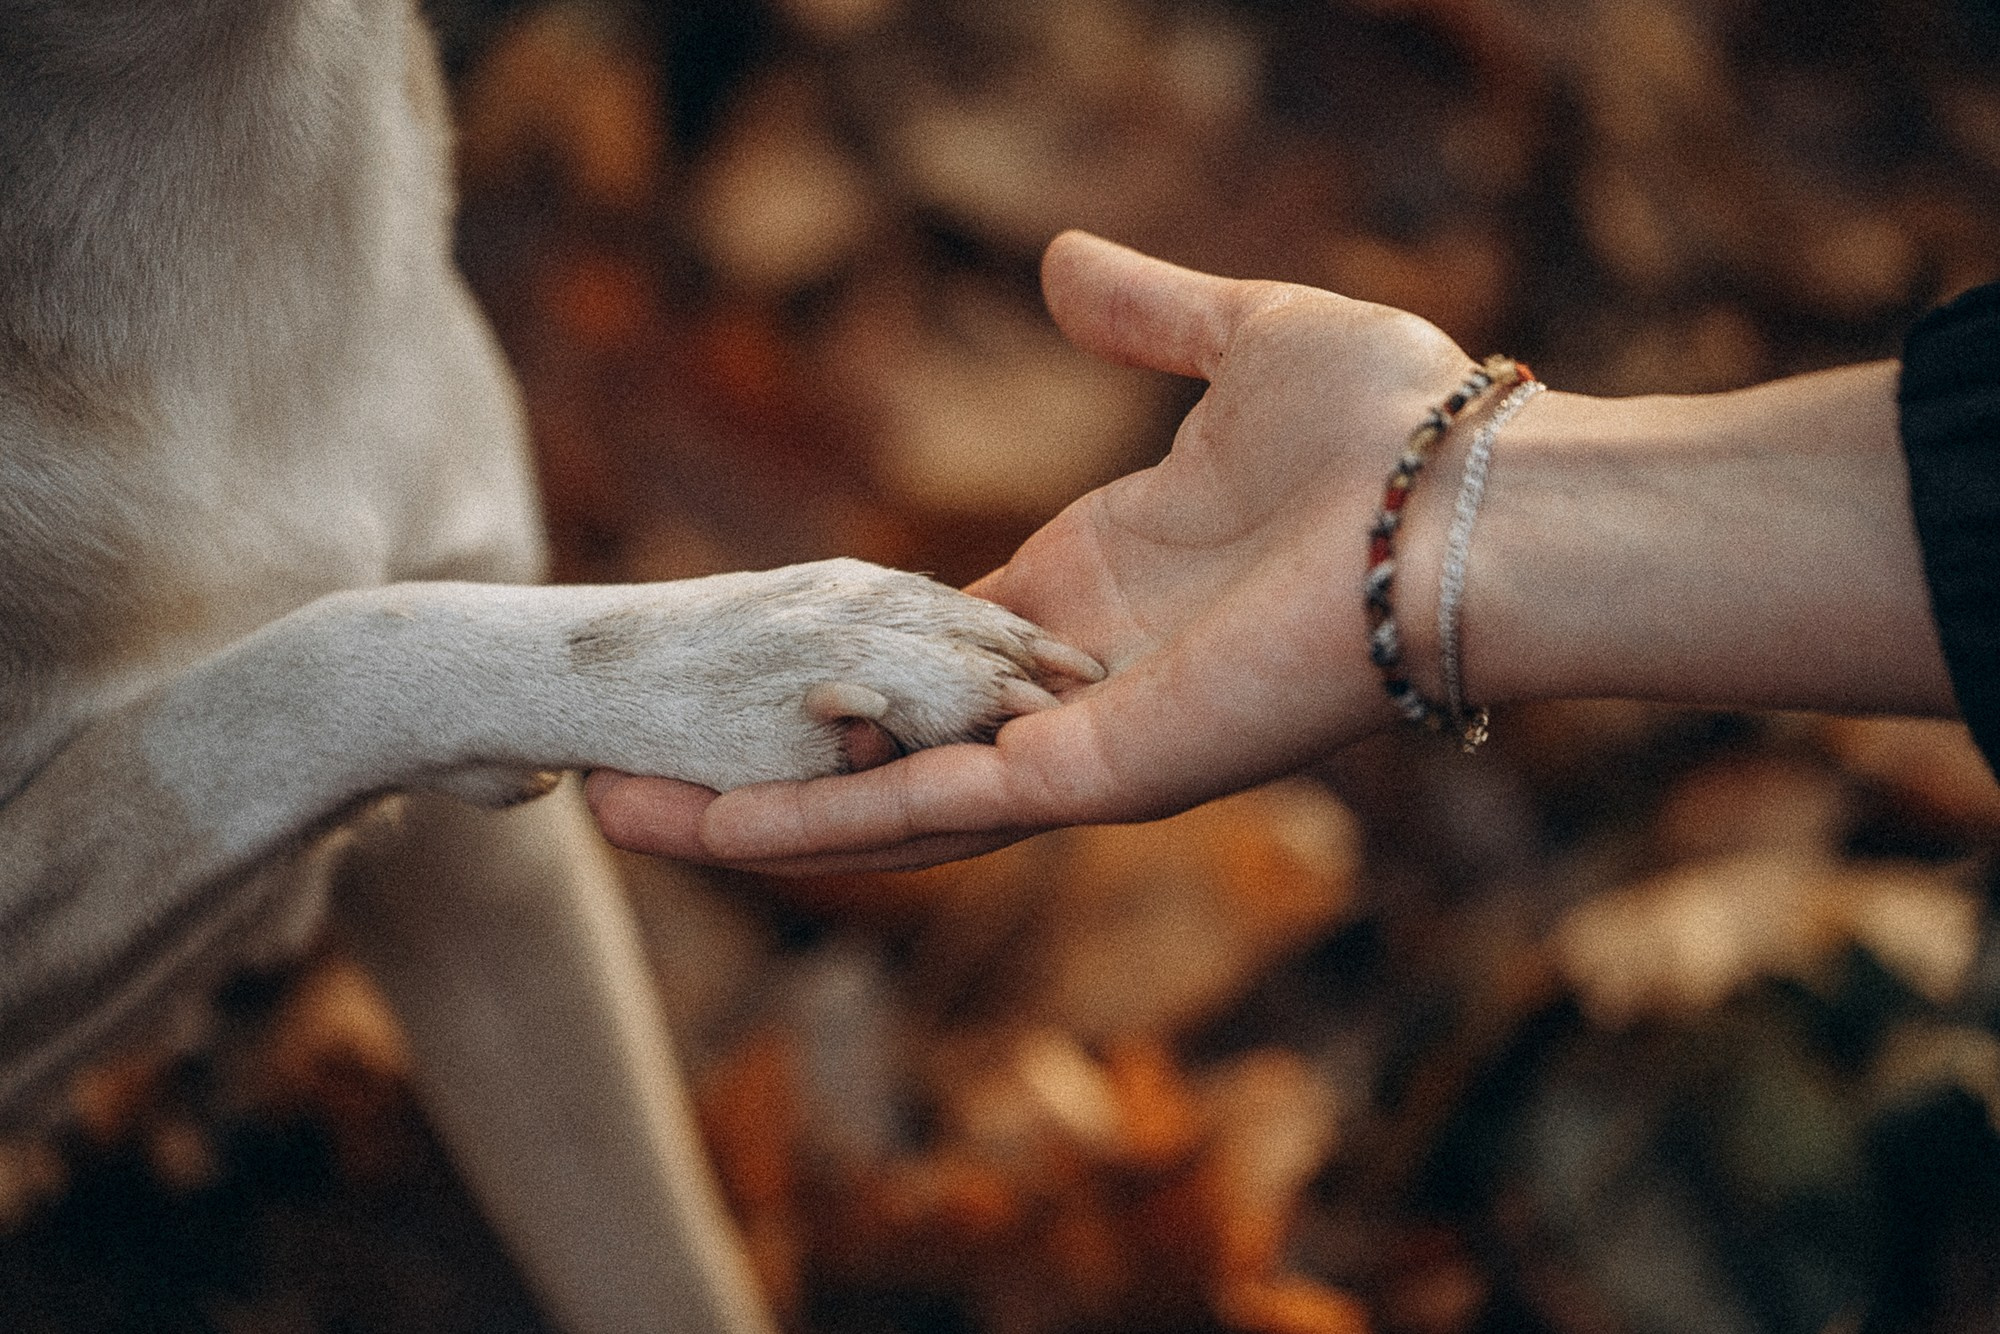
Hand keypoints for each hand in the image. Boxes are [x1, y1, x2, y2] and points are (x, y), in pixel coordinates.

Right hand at [588, 231, 1486, 870]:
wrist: (1475, 503)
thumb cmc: (1389, 429)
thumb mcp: (1236, 342)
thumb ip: (1143, 314)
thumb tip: (1058, 266)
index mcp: (1094, 594)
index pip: (929, 644)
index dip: (828, 654)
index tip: (734, 653)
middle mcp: (1071, 689)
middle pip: (882, 742)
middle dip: (759, 761)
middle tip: (624, 769)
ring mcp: (1076, 748)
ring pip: (883, 803)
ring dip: (749, 818)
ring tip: (618, 817)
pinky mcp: (1091, 781)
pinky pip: (929, 812)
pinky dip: (813, 824)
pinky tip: (698, 827)